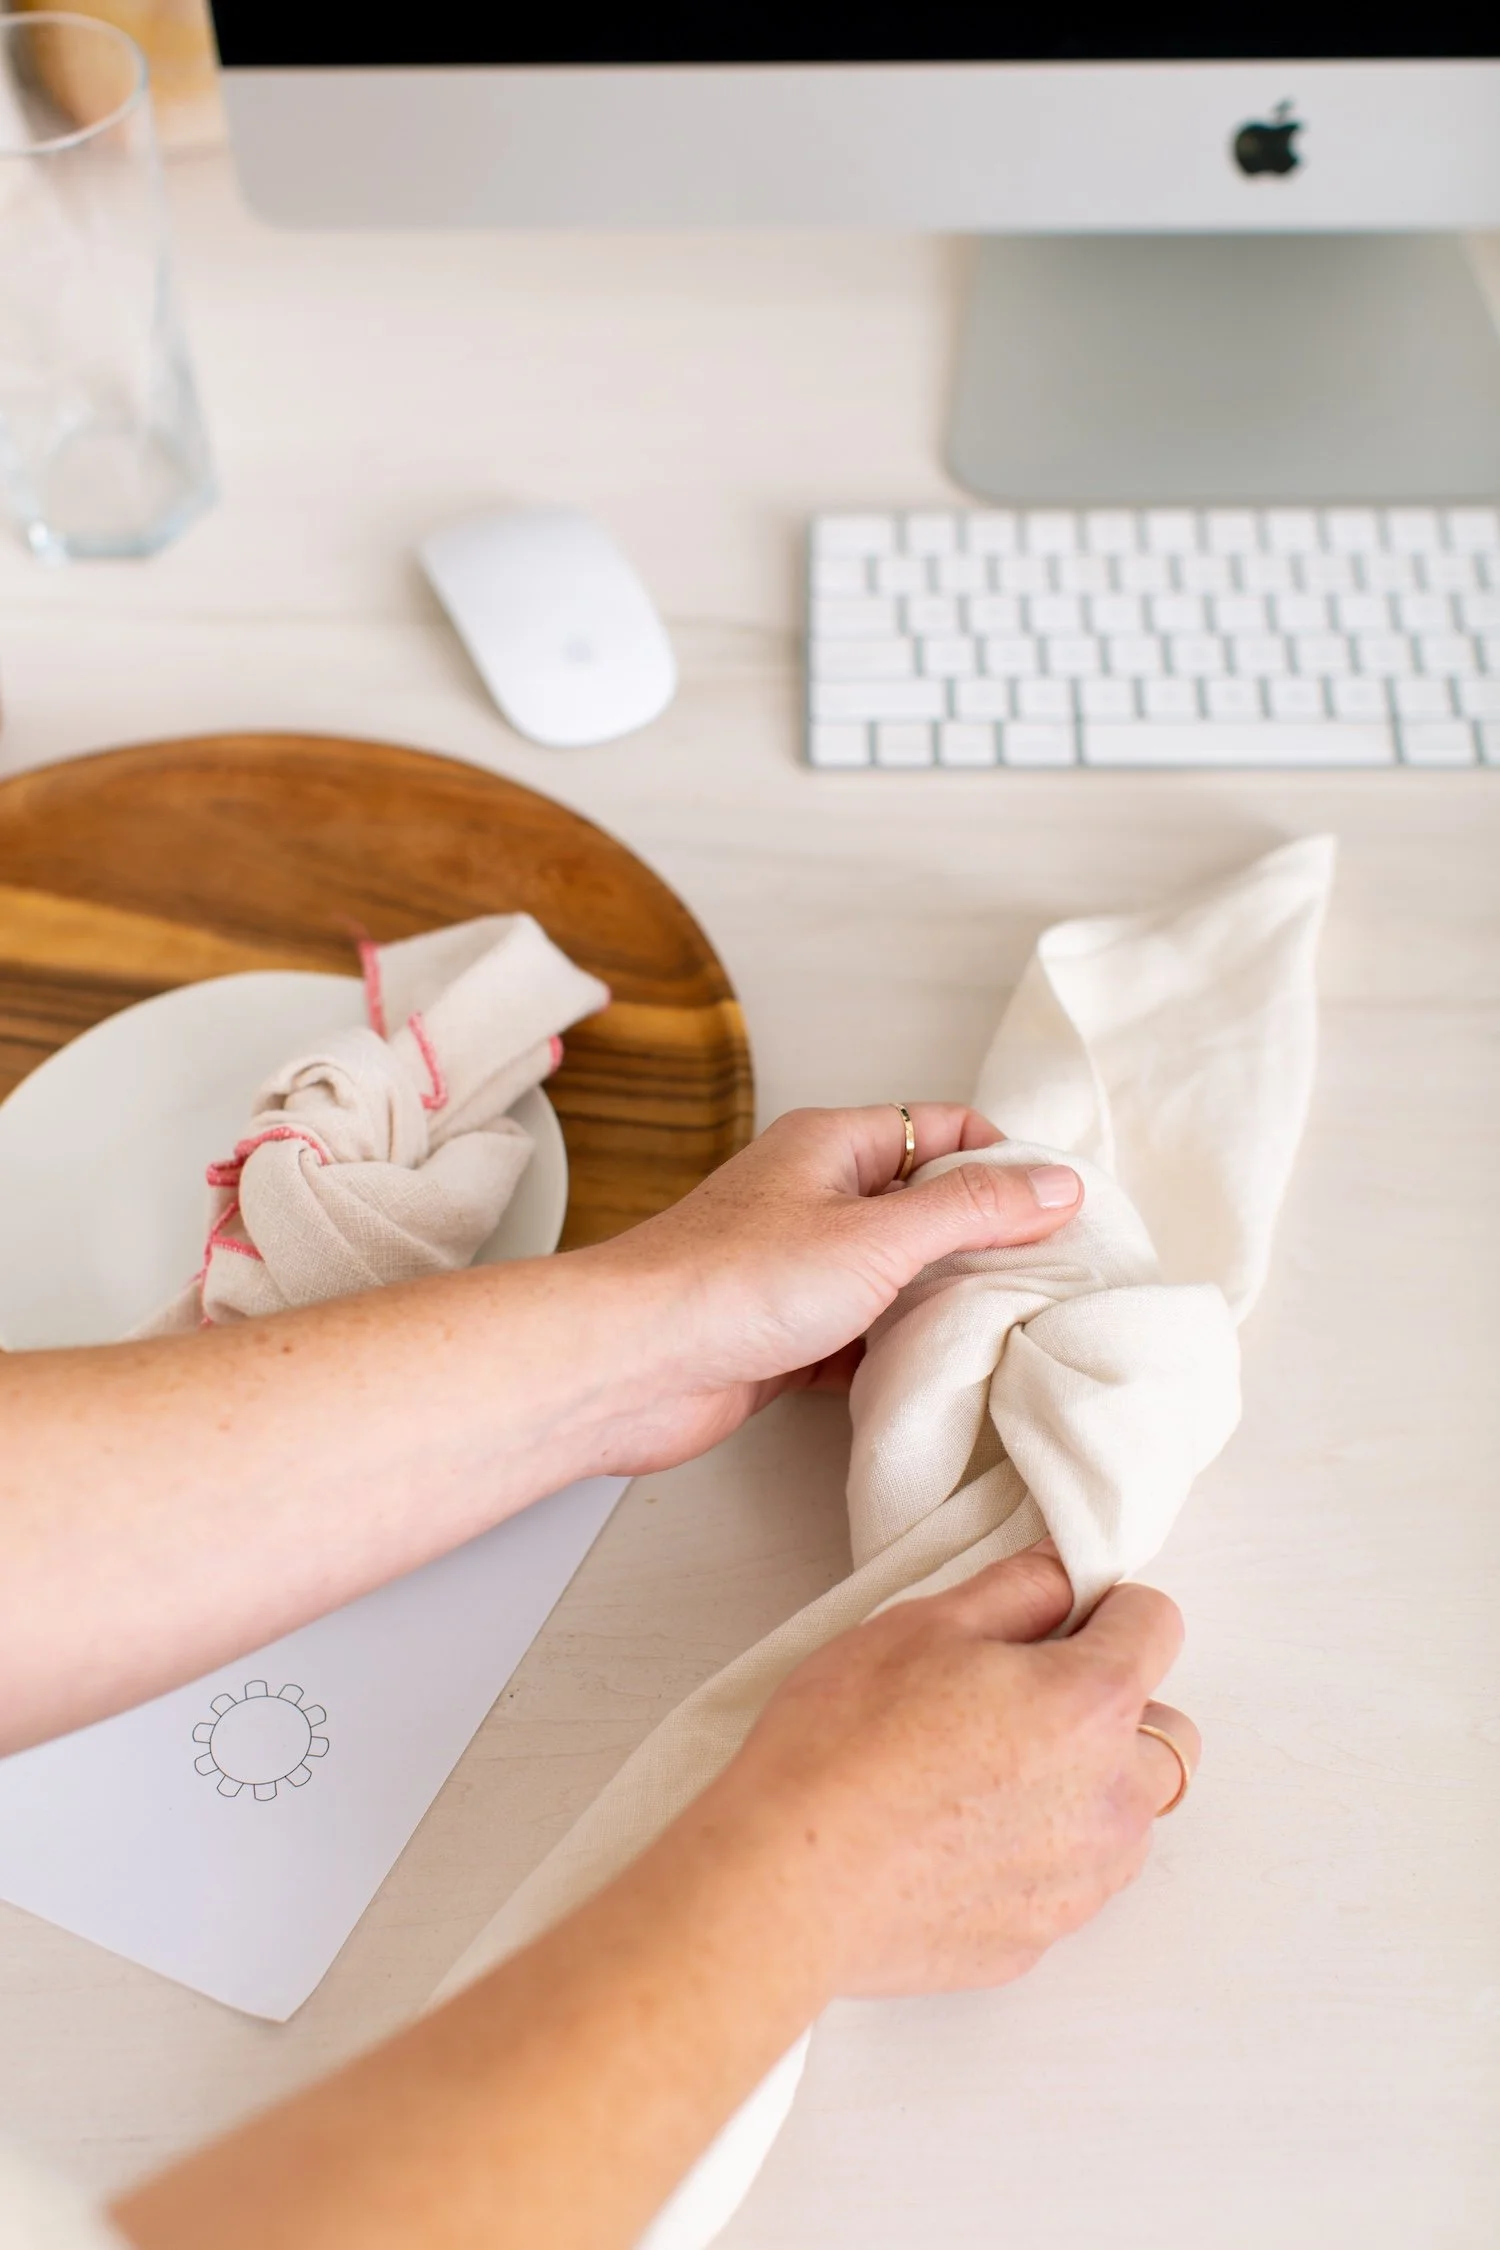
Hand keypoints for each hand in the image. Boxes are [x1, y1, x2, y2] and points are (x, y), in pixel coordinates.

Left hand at [584, 1103, 1081, 1471]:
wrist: (632, 1364)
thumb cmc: (734, 1282)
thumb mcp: (879, 1236)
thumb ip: (973, 1210)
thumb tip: (1057, 1185)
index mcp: (832, 1145)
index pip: (943, 1132)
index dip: (1007, 1163)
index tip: (1065, 1211)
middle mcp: (813, 1197)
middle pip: (922, 1207)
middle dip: (984, 1240)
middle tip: (1054, 1280)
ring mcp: (796, 1268)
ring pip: (893, 1278)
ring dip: (941, 1304)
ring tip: (1012, 1333)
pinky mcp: (783, 1335)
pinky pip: (860, 1338)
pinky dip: (897, 1356)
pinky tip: (937, 1379)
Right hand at [693, 1547, 1196, 1998]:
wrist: (785, 1882)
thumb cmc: (841, 1748)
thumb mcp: (921, 1624)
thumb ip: (1017, 1588)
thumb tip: (1062, 1575)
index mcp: (1090, 1702)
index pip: (1158, 1625)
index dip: (1109, 1608)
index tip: (1063, 1618)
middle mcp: (1110, 1798)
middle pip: (1166, 1730)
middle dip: (1116, 1705)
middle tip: (1025, 1697)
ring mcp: (1081, 1879)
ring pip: (1130, 1813)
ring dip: (1090, 1784)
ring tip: (989, 1773)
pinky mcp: (1041, 1936)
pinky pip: (1075, 1878)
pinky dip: (1044, 1850)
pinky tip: (962, 1834)